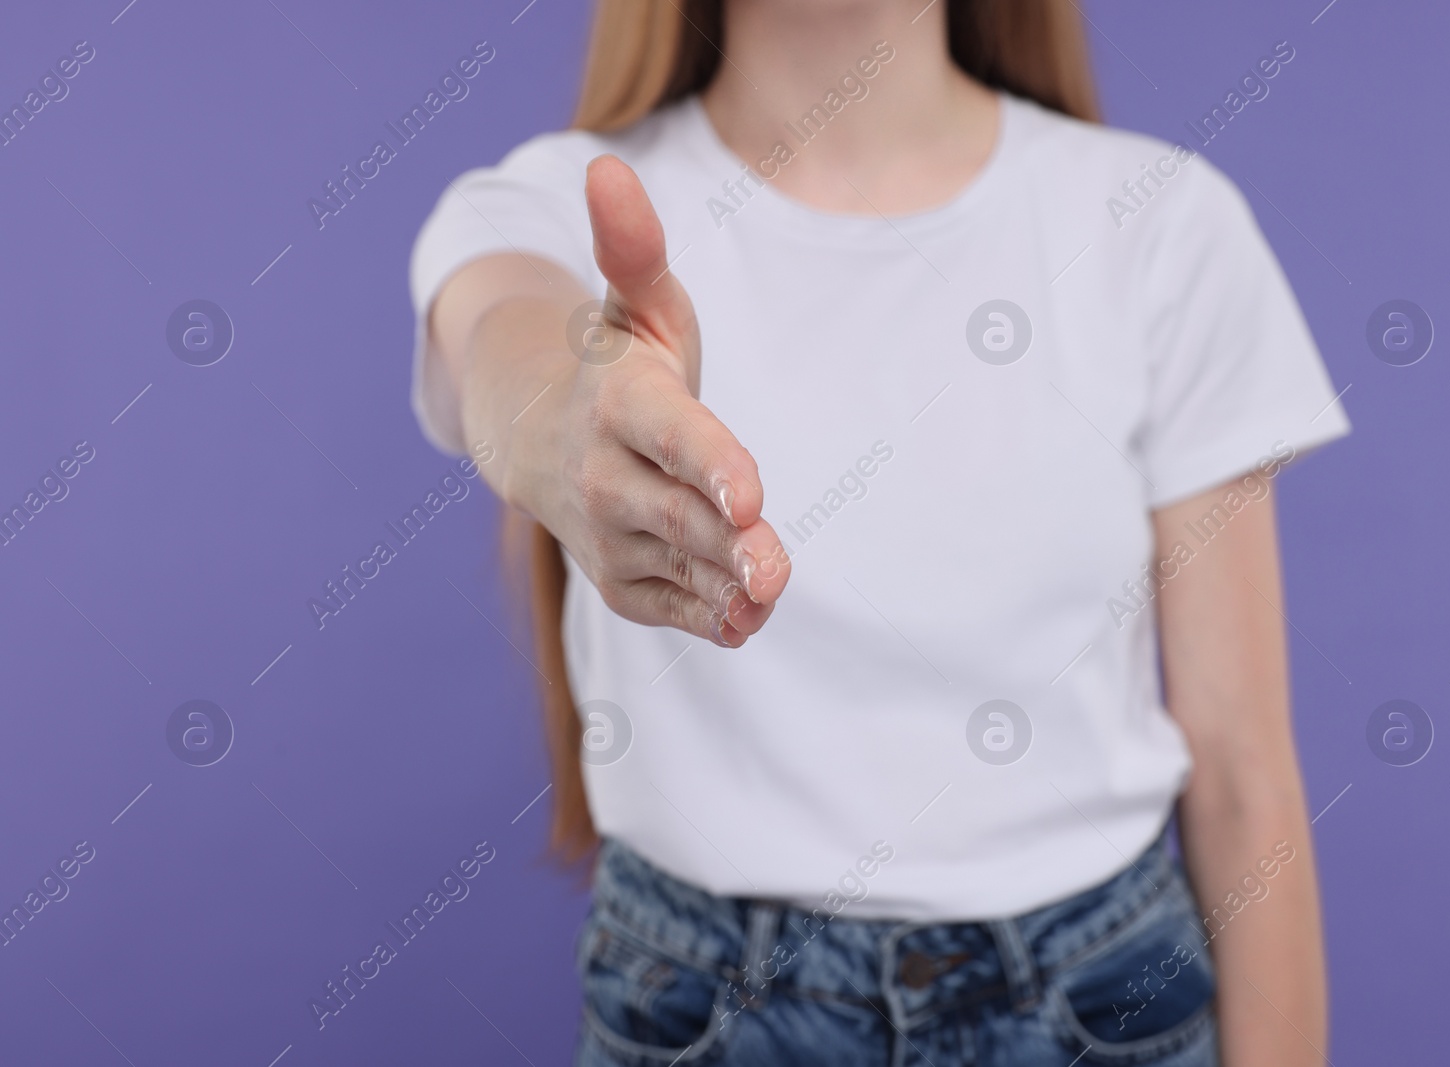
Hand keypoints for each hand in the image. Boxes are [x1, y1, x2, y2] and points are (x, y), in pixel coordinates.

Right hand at [509, 154, 790, 646]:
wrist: (542, 442)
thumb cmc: (616, 365)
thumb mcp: (633, 304)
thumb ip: (635, 249)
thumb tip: (607, 169)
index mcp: (620, 406)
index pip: (671, 437)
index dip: (712, 465)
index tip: (750, 496)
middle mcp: (606, 477)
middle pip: (678, 515)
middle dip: (728, 542)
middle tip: (774, 564)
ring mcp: (610, 537)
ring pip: (682, 567)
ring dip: (729, 584)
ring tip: (770, 589)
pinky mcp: (622, 583)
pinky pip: (675, 607)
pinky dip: (714, 616)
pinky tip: (749, 613)